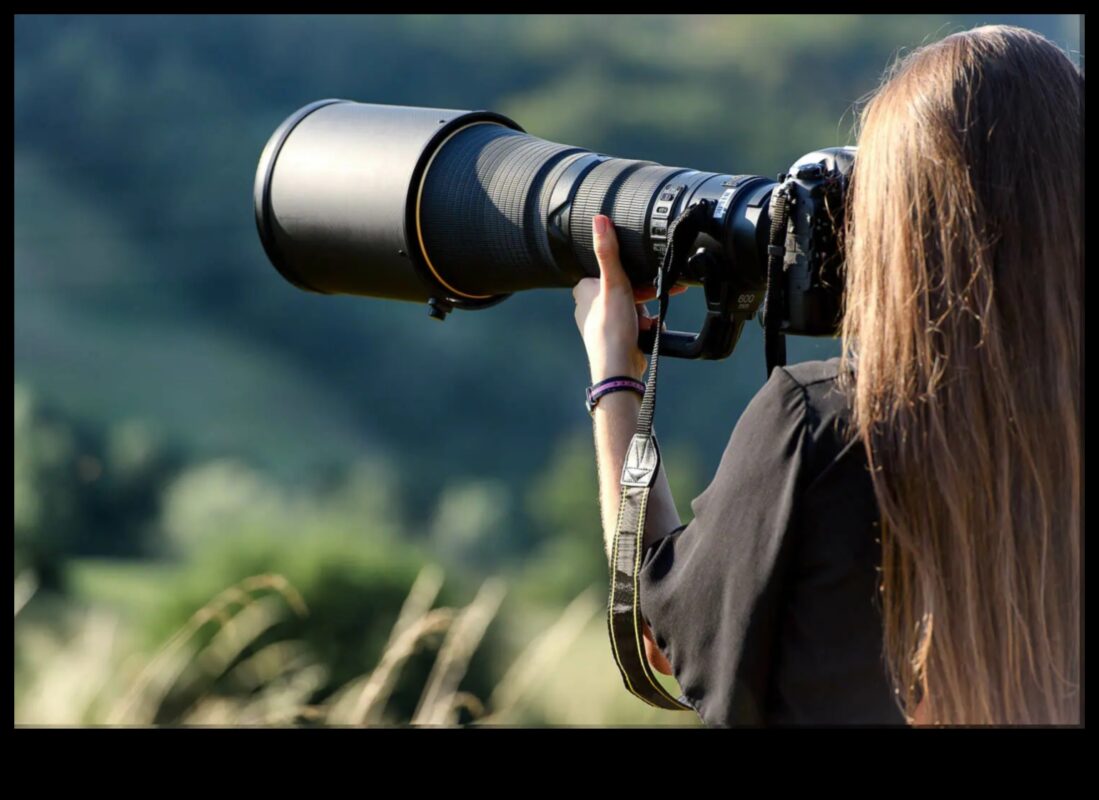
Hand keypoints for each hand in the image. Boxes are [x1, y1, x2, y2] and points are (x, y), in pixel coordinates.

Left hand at [572, 215, 686, 381]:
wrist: (619, 370)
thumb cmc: (612, 329)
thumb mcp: (614, 284)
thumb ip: (608, 252)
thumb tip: (599, 219)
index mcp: (583, 289)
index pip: (611, 270)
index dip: (632, 274)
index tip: (647, 277)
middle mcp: (589, 305)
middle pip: (625, 288)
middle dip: (644, 294)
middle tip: (659, 296)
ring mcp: (602, 322)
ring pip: (633, 305)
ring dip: (647, 311)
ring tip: (649, 322)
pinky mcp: (615, 336)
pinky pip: (636, 323)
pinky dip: (646, 325)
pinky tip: (650, 330)